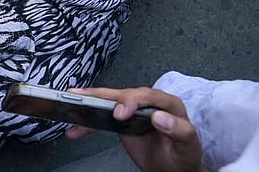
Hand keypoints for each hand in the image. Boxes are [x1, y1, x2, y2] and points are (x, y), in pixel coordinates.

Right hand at [65, 87, 204, 171]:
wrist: (175, 167)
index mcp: (167, 104)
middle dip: (102, 96)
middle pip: (123, 94)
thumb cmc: (184, 154)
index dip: (131, 101)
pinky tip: (75, 129)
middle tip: (86, 101)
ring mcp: (133, 110)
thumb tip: (159, 117)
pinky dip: (88, 123)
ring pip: (109, 102)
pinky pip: (103, 118)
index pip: (147, 95)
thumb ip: (179, 130)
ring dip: (88, 102)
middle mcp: (148, 103)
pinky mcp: (122, 121)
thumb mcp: (188, 144)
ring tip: (70, 103)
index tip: (120, 114)